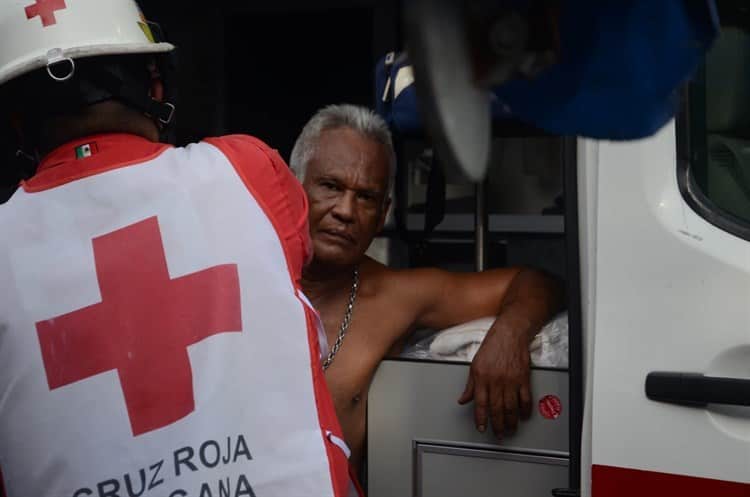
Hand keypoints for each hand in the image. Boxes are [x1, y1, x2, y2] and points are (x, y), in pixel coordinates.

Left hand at [458, 323, 531, 437]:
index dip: (480, 419)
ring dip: (510, 422)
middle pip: (497, 409)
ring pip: (511, 407)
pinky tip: (523, 416)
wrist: (509, 334)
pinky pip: (525, 399)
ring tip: (509, 429)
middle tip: (498, 434)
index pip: (480, 404)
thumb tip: (463, 399)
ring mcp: (511, 381)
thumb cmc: (492, 346)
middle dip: (497, 425)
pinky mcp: (523, 379)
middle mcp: (496, 380)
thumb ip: (470, 385)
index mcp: (482, 377)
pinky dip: (525, 410)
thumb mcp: (474, 365)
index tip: (482, 428)